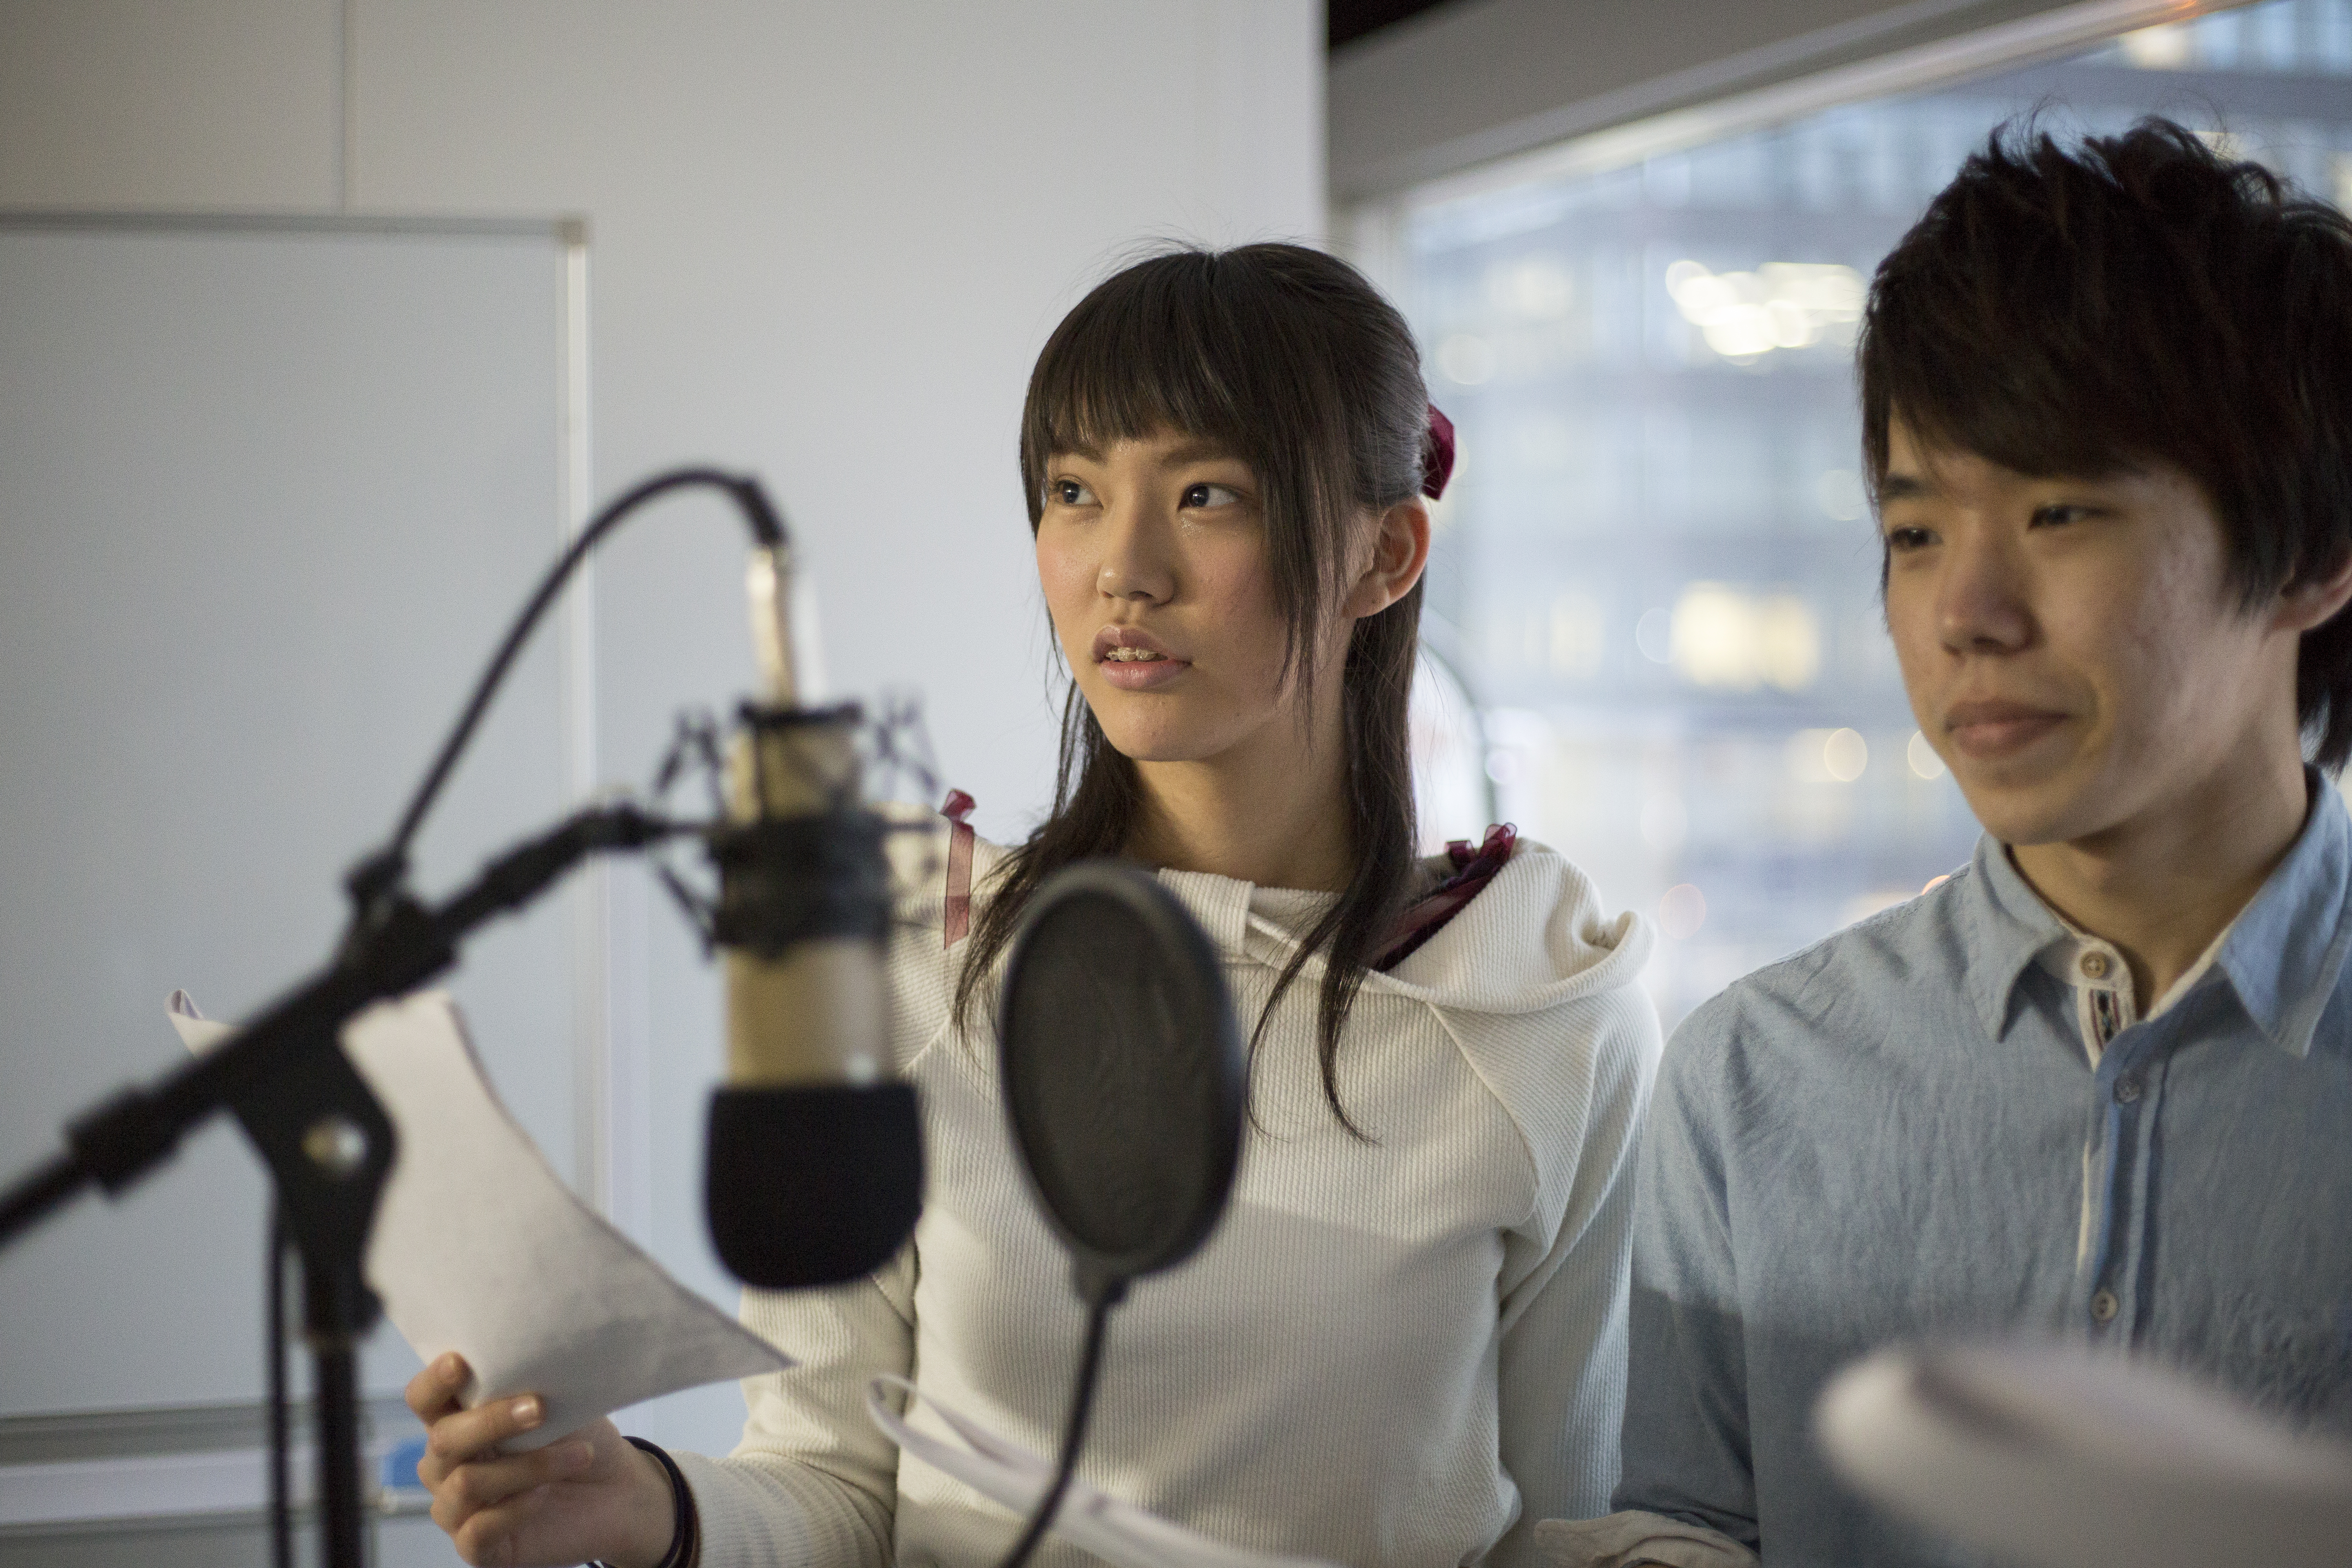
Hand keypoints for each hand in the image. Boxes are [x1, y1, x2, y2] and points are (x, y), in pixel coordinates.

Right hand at [405, 1353, 679, 1567]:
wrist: (618, 1490)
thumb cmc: (580, 1439)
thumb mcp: (558, 1404)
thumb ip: (525, 1386)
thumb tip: (519, 1358)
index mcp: (458, 1422)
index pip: (424, 1400)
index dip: (434, 1382)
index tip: (460, 1362)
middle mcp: (446, 1467)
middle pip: (443, 1439)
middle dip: (493, 1420)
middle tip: (540, 1408)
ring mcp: (457, 1510)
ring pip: (467, 1483)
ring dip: (528, 1465)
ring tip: (579, 1455)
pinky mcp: (477, 1549)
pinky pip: (478, 1529)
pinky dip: (517, 1507)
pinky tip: (545, 1496)